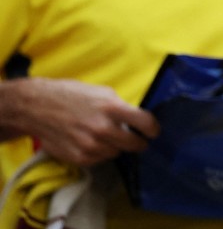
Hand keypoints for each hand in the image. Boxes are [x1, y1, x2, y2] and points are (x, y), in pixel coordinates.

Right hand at [8, 78, 158, 166]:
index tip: (154, 132)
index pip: (144, 122)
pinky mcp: (79, 157)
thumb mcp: (101, 92)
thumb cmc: (71, 95)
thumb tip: (135, 119)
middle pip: (134, 144)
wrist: (37, 107)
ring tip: (106, 137)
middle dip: (139, 143)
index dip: (153, 129)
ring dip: (116, 147)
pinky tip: (92, 142)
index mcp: (111, 108)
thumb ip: (120, 107)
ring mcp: (90, 145)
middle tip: (139, 141)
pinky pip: (100, 160)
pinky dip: (100, 153)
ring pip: (117, 153)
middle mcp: (102, 128)